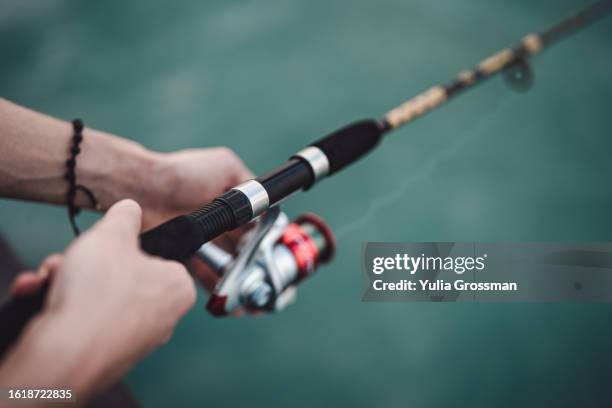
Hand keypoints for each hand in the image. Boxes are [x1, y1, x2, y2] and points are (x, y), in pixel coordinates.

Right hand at [0, 200, 195, 398]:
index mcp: (179, 288)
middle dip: (88, 265)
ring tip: (53, 279)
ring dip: (70, 283)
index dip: (125, 247)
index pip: (157, 256)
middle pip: (122, 277)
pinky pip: (87, 321)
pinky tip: (44, 298)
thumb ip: (125, 216)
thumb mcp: (112, 234)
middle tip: (71, 261)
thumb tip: (130, 210)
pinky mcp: (108, 355)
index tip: (105, 245)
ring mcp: (136, 339)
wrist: (66, 353)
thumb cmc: (98, 296)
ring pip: (100, 297)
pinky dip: (64, 307)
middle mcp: (164, 317)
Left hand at [12, 146, 255, 313]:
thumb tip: (266, 202)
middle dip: (254, 263)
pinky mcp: (185, 254)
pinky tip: (226, 291)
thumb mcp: (225, 166)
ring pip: (227, 264)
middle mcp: (217, 222)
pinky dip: (216, 283)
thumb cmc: (183, 174)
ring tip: (246, 289)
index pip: (256, 226)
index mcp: (230, 203)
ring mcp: (201, 240)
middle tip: (261, 277)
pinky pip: (204, 274)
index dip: (266, 240)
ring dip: (238, 276)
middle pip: (244, 249)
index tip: (274, 254)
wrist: (143, 189)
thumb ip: (248, 182)